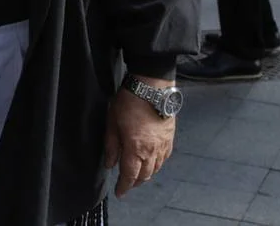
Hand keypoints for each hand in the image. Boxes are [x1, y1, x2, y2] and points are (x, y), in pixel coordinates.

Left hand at [103, 80, 175, 197]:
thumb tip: (110, 164)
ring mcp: (163, 145)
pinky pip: (164, 158)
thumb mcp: (112, 123)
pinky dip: (157, 165)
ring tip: (138, 176)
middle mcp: (152, 151)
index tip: (119, 193)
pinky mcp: (170, 138)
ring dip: (146, 175)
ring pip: (156, 168)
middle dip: (135, 182)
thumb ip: (111, 146)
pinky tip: (152, 163)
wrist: (152, 87)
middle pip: (144, 175)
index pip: (130, 175)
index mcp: (135, 149)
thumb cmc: (129, 102)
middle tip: (127, 184)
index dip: (124, 186)